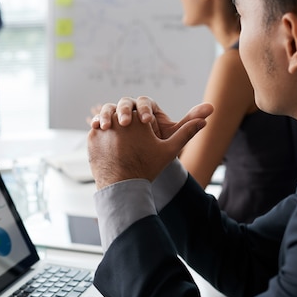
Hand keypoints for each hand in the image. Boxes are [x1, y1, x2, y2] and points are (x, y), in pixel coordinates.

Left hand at [87, 100, 212, 188]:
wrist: (122, 186)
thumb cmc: (147, 168)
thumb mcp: (169, 150)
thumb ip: (186, 132)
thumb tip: (205, 120)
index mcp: (138, 118)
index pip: (139, 110)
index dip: (141, 118)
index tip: (143, 131)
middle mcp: (119, 119)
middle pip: (121, 111)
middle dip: (125, 121)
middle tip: (128, 136)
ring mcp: (103, 127)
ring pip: (107, 118)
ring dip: (111, 125)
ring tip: (118, 140)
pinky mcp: (91, 137)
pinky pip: (96, 130)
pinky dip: (101, 136)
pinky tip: (108, 147)